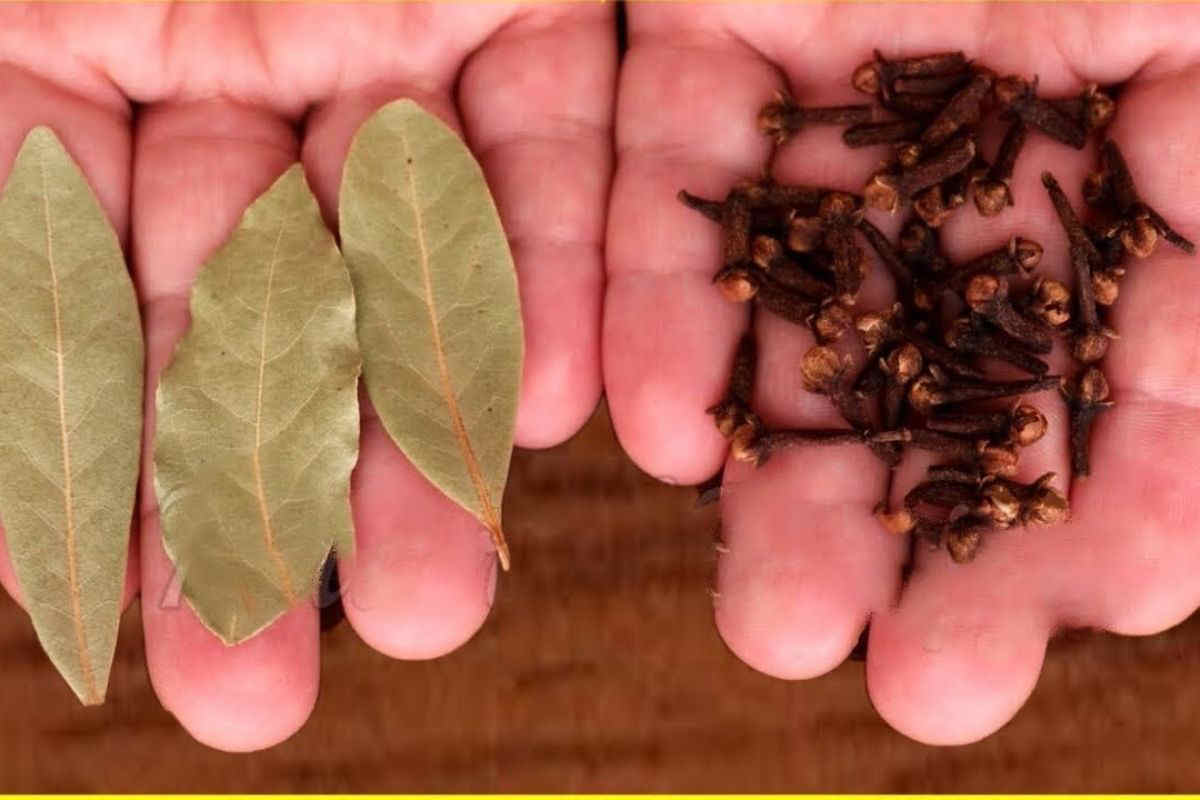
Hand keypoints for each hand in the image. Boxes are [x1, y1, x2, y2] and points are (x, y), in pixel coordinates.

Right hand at [0, 3, 612, 750]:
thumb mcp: (8, 31)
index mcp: (84, 68)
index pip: (93, 306)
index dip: (93, 471)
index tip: (96, 630)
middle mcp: (251, 82)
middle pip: (270, 322)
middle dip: (264, 507)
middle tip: (249, 695)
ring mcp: (399, 47)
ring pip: (424, 268)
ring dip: (432, 441)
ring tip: (432, 608)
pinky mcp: (537, 3)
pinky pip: (560, 145)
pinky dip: (564, 277)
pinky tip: (562, 413)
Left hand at [606, 4, 1199, 743]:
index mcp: (1150, 130)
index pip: (1160, 343)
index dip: (1145, 481)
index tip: (1112, 607)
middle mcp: (987, 131)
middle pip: (963, 366)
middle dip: (942, 530)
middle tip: (925, 687)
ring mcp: (843, 88)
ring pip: (808, 313)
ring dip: (789, 475)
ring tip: (779, 623)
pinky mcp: (711, 32)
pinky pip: (671, 180)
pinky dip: (664, 306)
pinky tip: (659, 434)